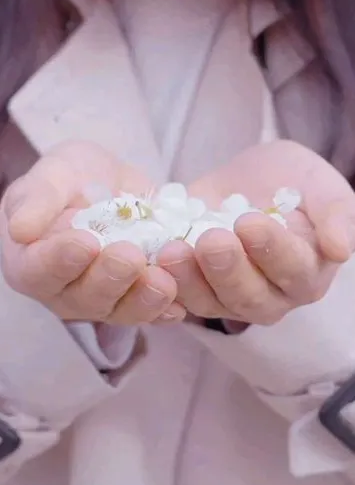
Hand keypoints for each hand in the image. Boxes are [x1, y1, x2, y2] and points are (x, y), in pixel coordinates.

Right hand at [0, 141, 184, 324]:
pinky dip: (165, 309)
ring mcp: (101, 301)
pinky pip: (150, 312)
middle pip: (84, 297)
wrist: (108, 184)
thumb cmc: (69, 179)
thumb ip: (37, 199)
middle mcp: (63, 292)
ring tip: (163, 281)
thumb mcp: (52, 174)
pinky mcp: (134, 302)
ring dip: (143, 300)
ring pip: (120, 310)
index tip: (85, 243)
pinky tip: (181, 305)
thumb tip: (20, 230)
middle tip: (130, 256)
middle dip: (109, 278)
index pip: (39, 271)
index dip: (61, 260)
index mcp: (30, 264)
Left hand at [158, 140, 354, 325]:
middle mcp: (272, 296)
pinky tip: (150, 261)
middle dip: (228, 270)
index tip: (249, 221)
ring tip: (172, 250)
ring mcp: (229, 299)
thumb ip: (337, 212)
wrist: (245, 181)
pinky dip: (163, 283)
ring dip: (190, 280)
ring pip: (210, 303)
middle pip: (251, 298)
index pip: (294, 271)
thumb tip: (341, 248)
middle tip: (210, 239)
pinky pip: (177, 298)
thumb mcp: (319, 183)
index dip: (272, 250)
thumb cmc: (291, 181)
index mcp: (308, 274)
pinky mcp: (193, 292)